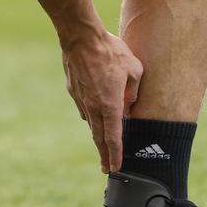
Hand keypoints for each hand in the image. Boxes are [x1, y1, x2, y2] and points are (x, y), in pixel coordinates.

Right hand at [62, 30, 142, 173]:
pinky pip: (84, 107)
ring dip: (97, 135)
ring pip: (91, 122)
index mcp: (110, 104)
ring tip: (103, 145)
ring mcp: (81, 99)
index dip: (115, 154)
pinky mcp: (73, 90)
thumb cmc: (110, 51)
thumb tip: (129, 104)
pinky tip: (94, 114)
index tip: (116, 168)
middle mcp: (93, 106)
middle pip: (99, 137)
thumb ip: (133, 90)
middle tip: (106, 169)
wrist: (80, 37)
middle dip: (104, 155)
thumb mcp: (134, 69)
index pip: (113, 136)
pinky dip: (90, 115)